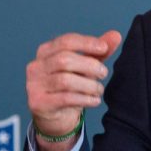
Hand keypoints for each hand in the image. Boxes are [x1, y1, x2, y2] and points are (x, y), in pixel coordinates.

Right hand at [26, 30, 121, 150]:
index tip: (104, 48)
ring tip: (99, 89)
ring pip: (65, 80)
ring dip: (88, 85)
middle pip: (64, 60)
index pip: (66, 41)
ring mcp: (34, 85)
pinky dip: (84, 99)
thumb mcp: (86, 66)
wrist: (56, 115)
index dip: (87, 43)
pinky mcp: (37, 103)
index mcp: (46, 51)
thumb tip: (116, 35)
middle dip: (89, 65)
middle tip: (104, 73)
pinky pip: (64, 98)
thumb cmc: (71, 86)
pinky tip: (94, 100)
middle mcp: (36, 66)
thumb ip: (99, 52)